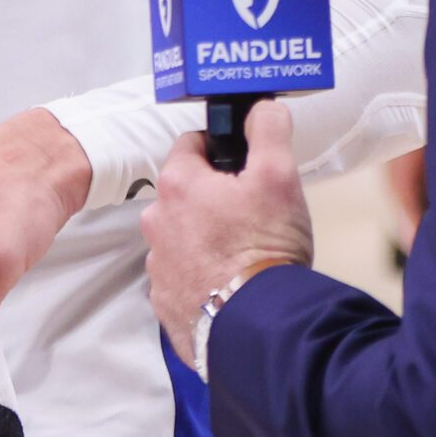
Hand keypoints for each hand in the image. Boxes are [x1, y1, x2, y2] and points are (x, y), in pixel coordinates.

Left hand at [141, 100, 313, 367]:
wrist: (258, 327)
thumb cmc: (265, 245)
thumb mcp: (279, 176)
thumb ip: (268, 130)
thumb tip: (261, 108)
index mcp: (177, 184)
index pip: (191, 144)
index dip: (221, 150)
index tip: (245, 167)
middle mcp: (156, 222)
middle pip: (186, 192)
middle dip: (214, 197)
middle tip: (253, 213)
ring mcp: (157, 266)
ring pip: (182, 236)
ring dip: (205, 237)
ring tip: (244, 254)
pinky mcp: (165, 303)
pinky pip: (182, 277)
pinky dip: (202, 276)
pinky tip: (231, 286)